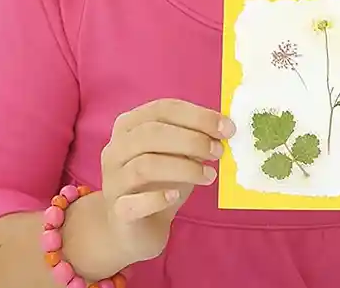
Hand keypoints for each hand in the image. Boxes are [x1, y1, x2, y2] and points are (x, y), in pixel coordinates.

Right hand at [100, 99, 234, 264]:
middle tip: (218, 151)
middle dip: (191, 139)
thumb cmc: (158, 184)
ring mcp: (113, 181)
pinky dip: (157, 198)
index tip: (226, 127)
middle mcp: (115, 149)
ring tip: (209, 175)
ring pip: (145, 165)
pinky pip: (134, 203)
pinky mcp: (117, 212)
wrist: (134, 231)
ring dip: (183, 167)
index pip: (162, 109)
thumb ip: (193, 140)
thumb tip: (222, 129)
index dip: (197, 116)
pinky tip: (176, 195)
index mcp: (129, 126)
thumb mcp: (178, 157)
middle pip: (151, 133)